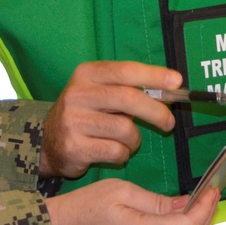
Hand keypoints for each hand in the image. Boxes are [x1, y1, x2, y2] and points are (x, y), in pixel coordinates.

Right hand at [40, 61, 181, 178]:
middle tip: (169, 123)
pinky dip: (123, 154)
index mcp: (86, 74)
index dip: (153, 75)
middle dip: (156, 112)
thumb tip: (170, 89)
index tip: (176, 82)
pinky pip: (116, 151)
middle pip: (128, 98)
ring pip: (125, 129)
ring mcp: (73, 120)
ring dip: (135, 139)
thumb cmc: (86, 114)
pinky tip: (114, 151)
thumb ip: (129, 89)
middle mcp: (77, 93)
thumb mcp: (100, 93)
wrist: (49, 142)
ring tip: (129, 141)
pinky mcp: (74, 146)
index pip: (124, 70)